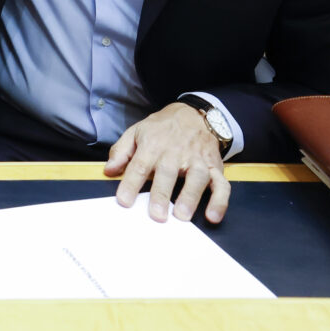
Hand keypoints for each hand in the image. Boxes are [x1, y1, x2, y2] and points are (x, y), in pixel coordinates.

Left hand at [106, 102, 229, 223]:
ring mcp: (197, 160)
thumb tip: (108, 170)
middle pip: (168, 172)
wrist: (194, 114)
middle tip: (156, 215)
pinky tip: (213, 216)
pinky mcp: (215, 167)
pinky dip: (220, 201)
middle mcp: (175, 152)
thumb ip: (121, 151)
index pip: (139, 165)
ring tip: (182, 215)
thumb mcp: (137, 132)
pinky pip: (221, 185)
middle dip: (161, 194)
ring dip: (190, 196)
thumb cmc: (162, 128)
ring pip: (196, 177)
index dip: (130, 183)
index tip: (124, 201)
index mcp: (153, 144)